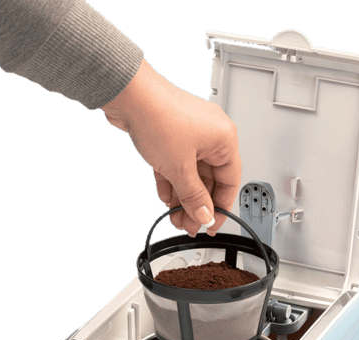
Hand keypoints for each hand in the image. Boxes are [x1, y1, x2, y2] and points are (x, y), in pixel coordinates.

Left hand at [101, 60, 240, 236]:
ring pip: (190, 174)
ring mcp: (188, 135)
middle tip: (188, 224)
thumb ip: (194, 196)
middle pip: (209, 180)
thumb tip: (204, 215)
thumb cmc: (159, 116)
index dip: (221, 207)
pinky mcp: (170, 136)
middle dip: (197, 204)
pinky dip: (171, 181)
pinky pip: (175, 165)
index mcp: (224, 138)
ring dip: (182, 197)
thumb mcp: (180, 168)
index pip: (230, 181)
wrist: (129, 96)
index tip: (211, 225)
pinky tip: (165, 197)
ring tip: (174, 216)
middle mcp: (210, 135)